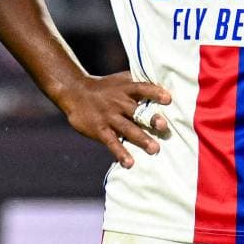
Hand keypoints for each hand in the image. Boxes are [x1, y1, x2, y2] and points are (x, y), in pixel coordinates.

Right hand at [56, 72, 172, 168]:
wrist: (75, 92)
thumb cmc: (106, 88)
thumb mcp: (121, 80)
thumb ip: (139, 83)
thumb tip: (166, 84)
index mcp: (125, 89)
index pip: (142, 88)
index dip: (155, 92)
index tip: (168, 98)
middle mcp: (119, 102)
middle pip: (136, 110)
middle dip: (150, 118)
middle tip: (164, 126)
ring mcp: (110, 117)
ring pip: (127, 128)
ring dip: (141, 139)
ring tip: (154, 149)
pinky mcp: (100, 130)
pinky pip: (112, 142)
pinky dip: (120, 153)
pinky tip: (129, 163)